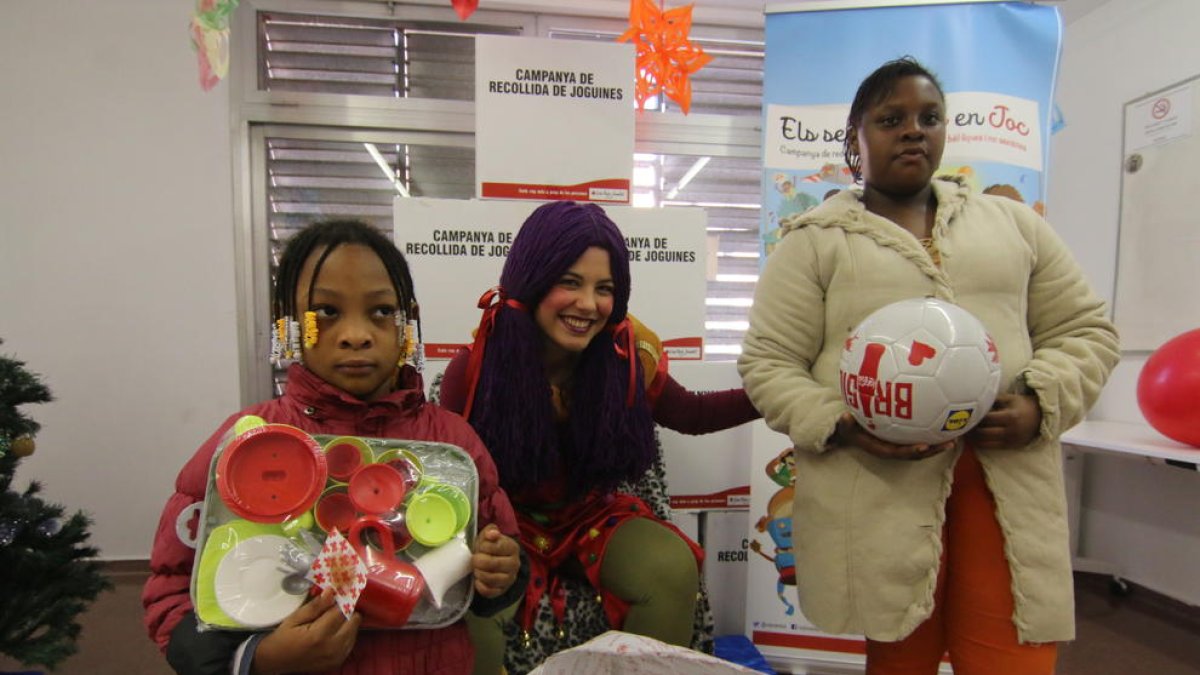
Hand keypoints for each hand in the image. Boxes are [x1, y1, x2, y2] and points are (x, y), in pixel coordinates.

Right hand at [251, 589, 360, 674]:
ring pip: (354, 631)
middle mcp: (331, 647)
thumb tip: (331, 592)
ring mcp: (336, 657)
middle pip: (353, 621)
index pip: (341, 611)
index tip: (337, 594)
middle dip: (346, 611)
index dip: (340, 600)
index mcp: (319, 635)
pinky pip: (351, 643)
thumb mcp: (295, 618)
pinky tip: (334, 631)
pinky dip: (346, 635)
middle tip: (334, 608)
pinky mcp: (337, 662)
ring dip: (347, 623)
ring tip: (332, 620)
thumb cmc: (284, 637)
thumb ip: (315, 606)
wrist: (277, 661)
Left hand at [472, 524, 520, 597]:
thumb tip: (491, 534)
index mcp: (512, 548)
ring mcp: (509, 579)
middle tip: (474, 559)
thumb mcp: (490, 535)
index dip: (483, 546)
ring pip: (491, 578)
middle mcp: (514, 564)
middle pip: (492, 563)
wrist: (498, 561)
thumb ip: (491, 531)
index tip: (480, 546)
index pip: (496, 547)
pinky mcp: (502, 590)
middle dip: (478, 561)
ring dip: (479, 573)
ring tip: (476, 569)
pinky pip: (489, 591)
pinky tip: (478, 580)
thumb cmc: (491, 547)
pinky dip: (480, 586)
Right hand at [833, 412, 954, 459]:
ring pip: (922, 446)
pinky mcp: (903, 437)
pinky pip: (920, 435)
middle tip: (950, 443)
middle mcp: (893, 449)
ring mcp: (899, 444)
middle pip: (917, 453)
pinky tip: (945, 420)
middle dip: (934, 450)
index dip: (912, 451)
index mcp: (881, 449)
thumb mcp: (843, 425)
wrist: (849, 430)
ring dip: (938, 443)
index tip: (924, 447)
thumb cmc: (847, 428)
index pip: (898, 453)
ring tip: (956, 435)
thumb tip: (845, 417)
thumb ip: (845, 423)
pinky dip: (932, 431)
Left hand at [966, 393, 1041, 449]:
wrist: (1040, 417)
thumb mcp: (1008, 398)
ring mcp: (1011, 440)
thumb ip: (992, 400)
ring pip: (986, 442)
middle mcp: (1010, 430)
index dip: (974, 417)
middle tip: (961, 425)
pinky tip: (973, 439)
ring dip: (973, 438)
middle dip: (971, 429)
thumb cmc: (1020, 405)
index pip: (986, 419)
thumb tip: (974, 401)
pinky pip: (991, 447)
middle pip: (984, 432)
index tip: (964, 414)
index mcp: (1010, 416)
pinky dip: (980, 444)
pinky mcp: (1011, 446)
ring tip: (965, 432)